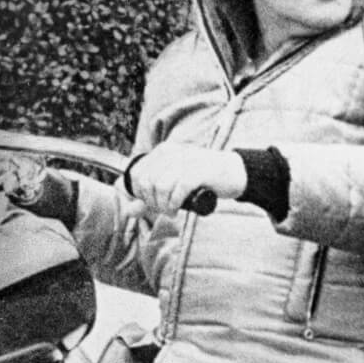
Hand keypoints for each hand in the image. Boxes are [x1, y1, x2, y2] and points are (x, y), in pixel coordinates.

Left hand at [123, 145, 245, 216]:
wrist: (235, 173)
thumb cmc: (202, 180)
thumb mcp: (173, 184)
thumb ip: (149, 197)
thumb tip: (128, 211)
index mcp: (163, 151)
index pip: (136, 174)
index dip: (139, 194)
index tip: (152, 203)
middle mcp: (173, 152)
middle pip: (147, 182)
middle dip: (151, 202)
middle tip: (164, 209)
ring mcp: (186, 160)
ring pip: (160, 186)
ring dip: (163, 205)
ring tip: (172, 210)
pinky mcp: (200, 171)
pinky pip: (178, 189)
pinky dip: (175, 203)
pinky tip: (179, 208)